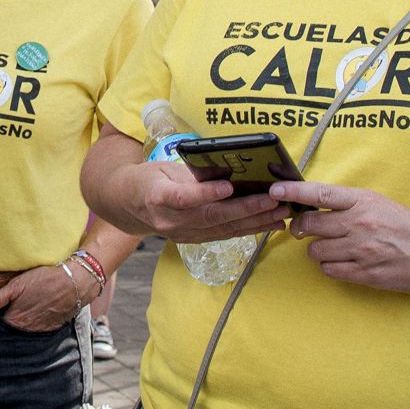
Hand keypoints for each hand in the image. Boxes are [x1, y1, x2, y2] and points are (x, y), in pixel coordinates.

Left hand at [0, 261, 85, 331]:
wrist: (75, 282)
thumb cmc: (45, 279)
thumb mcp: (17, 284)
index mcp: (15, 320)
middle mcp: (27, 329)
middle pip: (11, 327)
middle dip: (8, 318)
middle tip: (10, 304)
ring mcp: (41, 329)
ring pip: (25, 328)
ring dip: (23, 320)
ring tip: (26, 305)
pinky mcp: (53, 326)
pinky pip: (39, 327)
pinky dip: (36, 321)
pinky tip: (38, 309)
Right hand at [114, 157, 291, 243]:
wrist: (128, 205)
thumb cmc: (148, 180)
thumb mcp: (163, 168)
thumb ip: (191, 173)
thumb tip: (227, 170)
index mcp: (158, 197)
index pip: (184, 197)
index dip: (206, 193)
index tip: (229, 186)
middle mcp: (170, 220)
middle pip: (211, 216)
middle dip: (246, 209)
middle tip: (273, 200)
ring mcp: (182, 234)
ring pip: (223, 229)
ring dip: (255, 222)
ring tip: (281, 213)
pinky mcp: (193, 240)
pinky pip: (225, 235)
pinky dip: (250, 229)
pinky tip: (270, 224)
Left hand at [273, 181, 409, 295]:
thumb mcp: (381, 204)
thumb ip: (349, 205)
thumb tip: (315, 206)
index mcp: (364, 201)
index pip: (319, 193)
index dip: (293, 192)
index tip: (274, 191)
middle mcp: (360, 224)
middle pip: (310, 225)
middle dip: (302, 228)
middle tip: (305, 229)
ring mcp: (362, 251)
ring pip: (316, 251)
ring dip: (319, 250)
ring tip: (336, 248)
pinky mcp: (366, 274)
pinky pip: (331, 271)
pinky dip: (332, 267)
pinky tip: (345, 262)